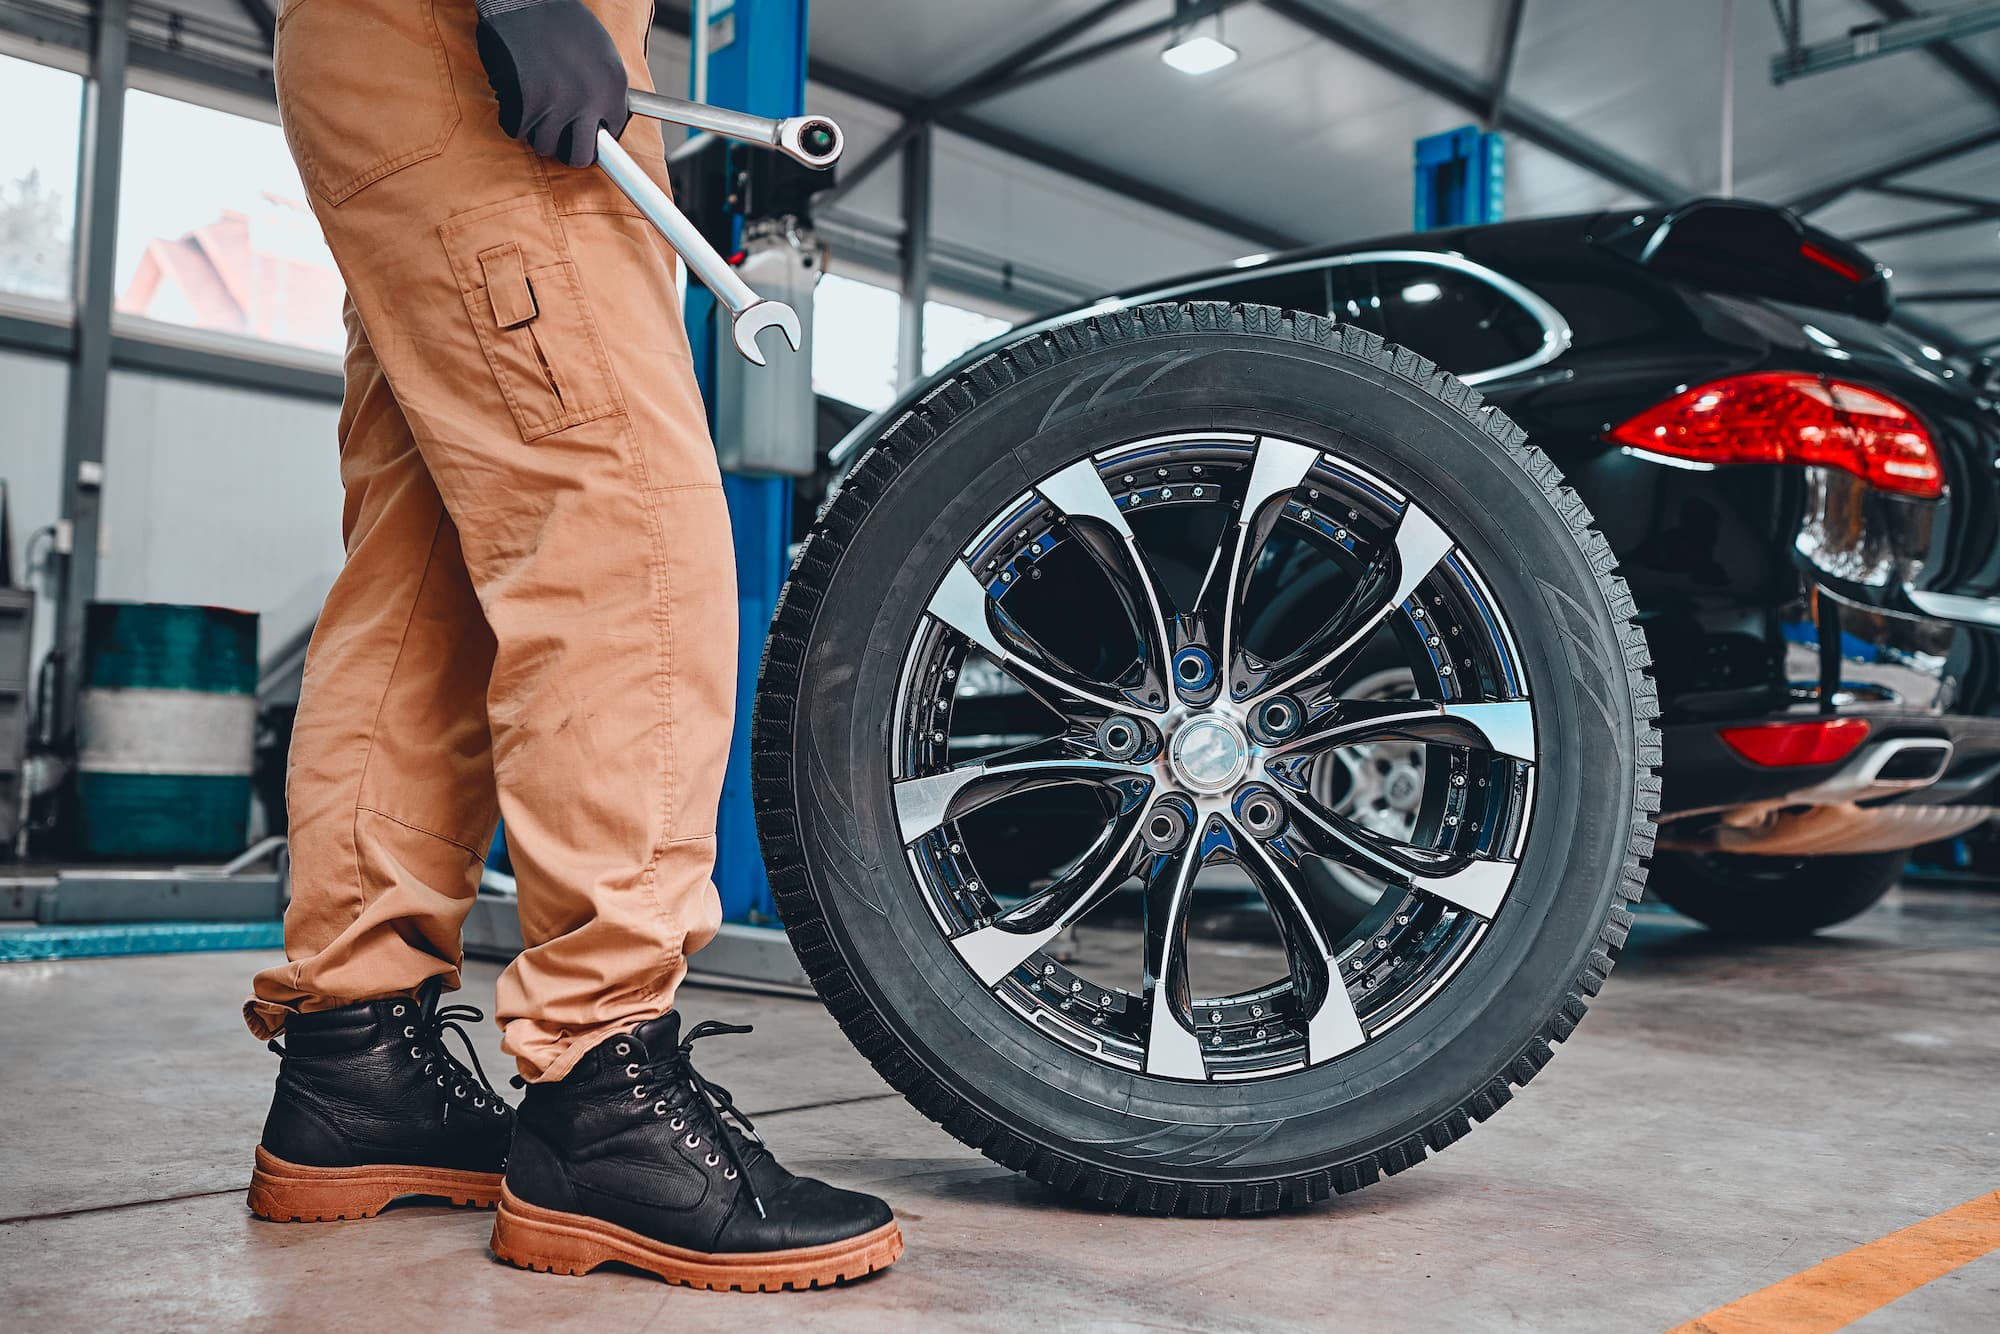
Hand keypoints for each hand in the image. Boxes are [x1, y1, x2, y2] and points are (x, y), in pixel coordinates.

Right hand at [475, 0, 630, 167]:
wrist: (526, 0)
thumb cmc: (560, 21)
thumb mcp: (600, 52)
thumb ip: (603, 88)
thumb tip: (601, 122)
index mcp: (614, 87)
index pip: (611, 135)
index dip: (593, 136)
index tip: (582, 134)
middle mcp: (591, 100)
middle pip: (581, 156)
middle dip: (567, 150)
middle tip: (557, 138)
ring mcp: (559, 104)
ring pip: (545, 145)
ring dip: (536, 129)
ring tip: (533, 103)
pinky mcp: (529, 103)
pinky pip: (517, 130)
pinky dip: (512, 117)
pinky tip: (515, 95)